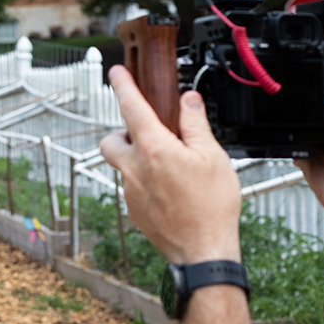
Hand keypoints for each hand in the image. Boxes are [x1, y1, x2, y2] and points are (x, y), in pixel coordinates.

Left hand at [99, 65, 241, 264]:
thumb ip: (195, 125)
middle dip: (122, 132)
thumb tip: (188, 101)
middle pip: (110, 140)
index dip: (123, 86)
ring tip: (168, 165)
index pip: (131, 108)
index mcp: (154, 149)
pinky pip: (132, 186)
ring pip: (122, 165)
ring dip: (137, 158)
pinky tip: (170, 189)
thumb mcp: (213, 156)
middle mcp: (134, 169)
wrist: (203, 250)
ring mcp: (130, 191)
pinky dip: (145, 180)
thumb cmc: (211, 206)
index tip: (116, 73)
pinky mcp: (133, 209)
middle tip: (147, 133)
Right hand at [294, 48, 323, 221]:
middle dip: (311, 66)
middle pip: (322, 78)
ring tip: (286, 79)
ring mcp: (319, 124)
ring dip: (294, 93)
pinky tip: (280, 113)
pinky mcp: (301, 141)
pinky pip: (286, 127)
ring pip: (302, 100)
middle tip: (299, 54)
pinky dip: (281, 122)